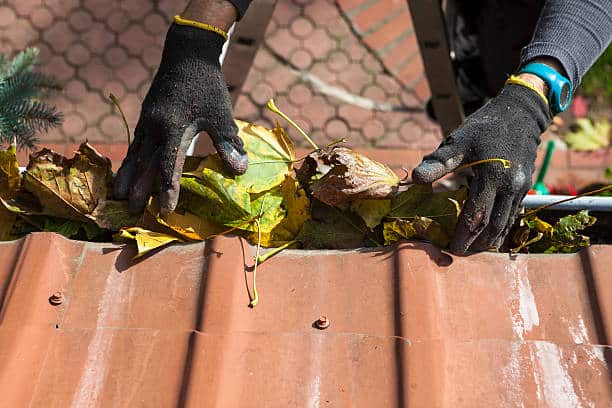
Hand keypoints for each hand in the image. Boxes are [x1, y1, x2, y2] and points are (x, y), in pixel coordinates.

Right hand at [114, 23, 247, 214]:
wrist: (187, 55)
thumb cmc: (207, 86)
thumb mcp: (221, 115)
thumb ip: (227, 144)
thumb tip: (240, 171)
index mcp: (173, 127)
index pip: (168, 166)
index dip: (167, 190)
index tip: (166, 210)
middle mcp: (154, 127)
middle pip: (144, 164)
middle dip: (138, 189)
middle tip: (131, 212)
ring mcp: (147, 122)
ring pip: (134, 154)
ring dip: (127, 176)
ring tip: (117, 195)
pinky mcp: (145, 118)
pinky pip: (135, 144)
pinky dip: (129, 160)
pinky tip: (127, 170)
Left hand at [412, 84, 550, 252]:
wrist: (520, 113)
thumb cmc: (484, 127)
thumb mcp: (458, 141)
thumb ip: (438, 163)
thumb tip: (414, 179)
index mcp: (491, 176)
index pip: (476, 216)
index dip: (463, 236)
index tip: (450, 248)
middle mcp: (510, 186)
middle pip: (493, 226)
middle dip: (476, 244)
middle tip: (458, 254)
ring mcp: (520, 189)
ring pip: (505, 224)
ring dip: (489, 240)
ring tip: (472, 250)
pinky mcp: (524, 188)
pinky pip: (513, 215)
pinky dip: (500, 229)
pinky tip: (488, 236)